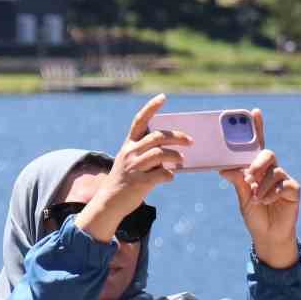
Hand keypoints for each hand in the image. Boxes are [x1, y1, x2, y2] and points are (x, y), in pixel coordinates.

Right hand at [76, 94, 190, 243]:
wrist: (109, 202)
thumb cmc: (126, 180)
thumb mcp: (131, 162)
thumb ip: (148, 154)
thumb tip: (173, 152)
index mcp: (128, 144)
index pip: (140, 120)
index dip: (151, 107)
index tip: (163, 97)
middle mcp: (130, 153)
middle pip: (157, 137)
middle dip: (176, 137)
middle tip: (190, 141)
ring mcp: (134, 167)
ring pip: (160, 154)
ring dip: (175, 156)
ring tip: (182, 160)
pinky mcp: (139, 182)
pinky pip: (161, 175)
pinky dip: (169, 175)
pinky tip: (170, 177)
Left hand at [218, 109, 300, 268]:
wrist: (267, 236)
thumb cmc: (255, 215)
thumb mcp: (242, 197)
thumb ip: (237, 182)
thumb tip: (225, 169)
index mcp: (257, 169)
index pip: (257, 145)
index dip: (257, 127)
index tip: (255, 111)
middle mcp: (272, 170)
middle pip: (267, 154)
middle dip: (257, 162)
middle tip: (249, 175)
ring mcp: (284, 179)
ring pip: (273, 172)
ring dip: (261, 186)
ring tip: (256, 198)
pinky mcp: (293, 190)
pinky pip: (283, 184)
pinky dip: (271, 193)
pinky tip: (265, 201)